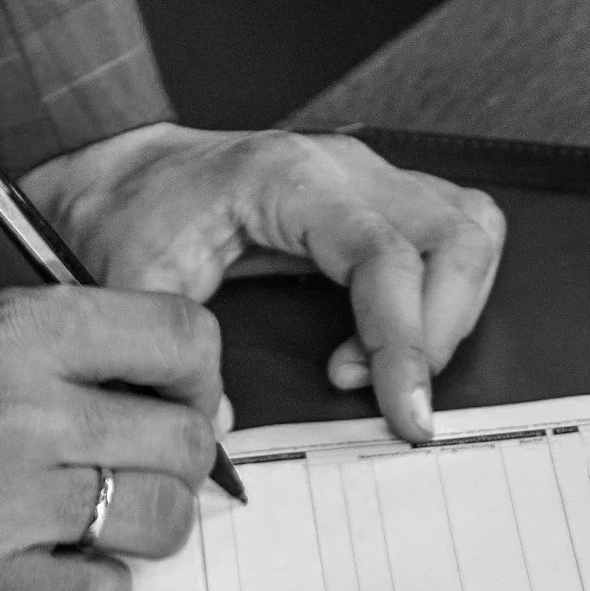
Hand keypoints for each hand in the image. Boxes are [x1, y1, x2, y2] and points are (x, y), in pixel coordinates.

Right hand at [0, 286, 222, 590]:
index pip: (183, 337)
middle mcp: (21, 409)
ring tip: (101, 524)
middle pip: (185, 440)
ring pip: (161, 522)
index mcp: (21, 331)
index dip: (201, 377)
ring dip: (148, 530)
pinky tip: (62, 571)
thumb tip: (177, 385)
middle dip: (180, 462)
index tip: (179, 400)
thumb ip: (67, 341)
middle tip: (141, 473)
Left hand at [20, 124, 504, 441]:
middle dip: (440, 332)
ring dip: (452, 310)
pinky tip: (384, 340)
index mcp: (288, 178)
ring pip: (470, 229)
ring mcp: (367, 175)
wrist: (119, 173)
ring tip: (386, 368)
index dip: (405, 340)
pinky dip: (443, 294)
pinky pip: (451, 232)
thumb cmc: (128, 216)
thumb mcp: (132, 285)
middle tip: (394, 397)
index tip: (405, 411)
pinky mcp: (376, 195)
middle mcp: (343, 165)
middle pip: (455, 236)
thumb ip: (171, 355)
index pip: (386, 255)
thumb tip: (222, 425)